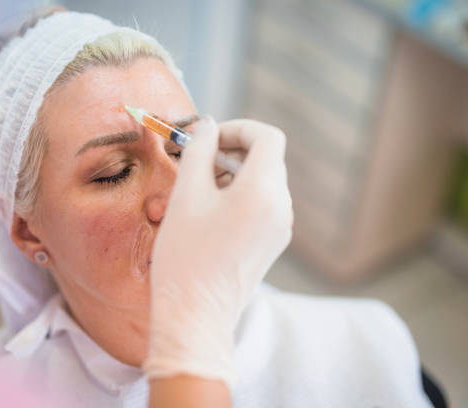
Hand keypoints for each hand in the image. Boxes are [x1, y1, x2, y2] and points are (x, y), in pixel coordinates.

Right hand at [143, 117, 292, 388]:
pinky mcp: (272, 243)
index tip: (208, 138)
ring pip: (264, 181)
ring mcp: (280, 228)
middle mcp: (281, 208)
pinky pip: (262, 204)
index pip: (267, 137)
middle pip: (266, 159)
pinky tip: (210, 209)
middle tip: (195, 159)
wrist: (196, 316)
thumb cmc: (186, 257)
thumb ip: (199, 150)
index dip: (238, 129)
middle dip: (231, 151)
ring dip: (233, 173)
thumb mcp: (186, 195)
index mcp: (264, 191)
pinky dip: (240, 195)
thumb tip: (208, 125)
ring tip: (198, 187)